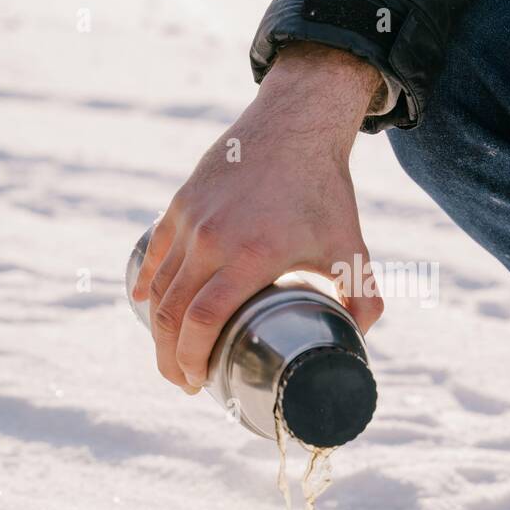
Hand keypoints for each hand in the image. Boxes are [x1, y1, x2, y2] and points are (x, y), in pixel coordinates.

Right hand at [132, 42, 383, 391]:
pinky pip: (154, 255)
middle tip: (183, 381)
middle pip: (172, 314)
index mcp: (252, 255)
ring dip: (158, 329)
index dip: (192, 359)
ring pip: (159, 288)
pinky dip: (146, 285)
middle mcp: (213, 239)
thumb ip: (364, 298)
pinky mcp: (180, 205)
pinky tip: (145, 304)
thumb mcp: (350, 248)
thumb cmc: (323, 191)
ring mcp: (191, 220)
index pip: (203, 321)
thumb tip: (361, 340)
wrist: (295, 127)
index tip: (198, 383)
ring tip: (171, 353)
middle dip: (170, 357)